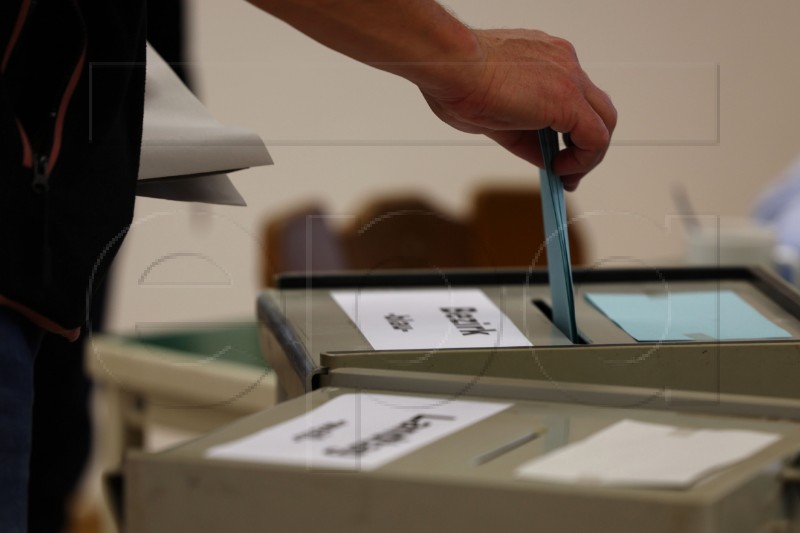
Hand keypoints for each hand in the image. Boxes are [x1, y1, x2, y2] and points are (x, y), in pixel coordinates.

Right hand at [420, 29, 616, 190]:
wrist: (449, 65)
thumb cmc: (455, 81)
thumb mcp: (495, 115)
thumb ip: (524, 134)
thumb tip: (542, 156)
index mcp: (545, 60)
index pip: (570, 100)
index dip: (567, 133)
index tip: (556, 156)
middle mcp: (563, 63)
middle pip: (595, 108)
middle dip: (585, 144)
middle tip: (566, 170)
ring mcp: (570, 77)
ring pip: (603, 120)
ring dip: (588, 154)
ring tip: (563, 174)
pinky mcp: (569, 99)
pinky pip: (596, 137)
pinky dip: (584, 160)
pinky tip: (560, 170)